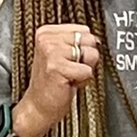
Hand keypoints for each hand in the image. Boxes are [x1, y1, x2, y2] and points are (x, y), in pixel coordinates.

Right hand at [19, 21, 101, 136]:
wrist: (38, 106)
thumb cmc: (53, 82)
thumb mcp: (62, 54)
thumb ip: (77, 41)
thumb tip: (97, 39)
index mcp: (47, 32)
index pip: (84, 30)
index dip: (83, 48)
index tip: (68, 60)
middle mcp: (47, 39)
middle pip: (90, 40)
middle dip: (85, 59)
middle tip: (69, 69)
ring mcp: (51, 52)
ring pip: (91, 54)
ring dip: (84, 70)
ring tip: (69, 76)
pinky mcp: (56, 67)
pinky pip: (87, 71)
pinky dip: (82, 81)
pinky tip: (68, 83)